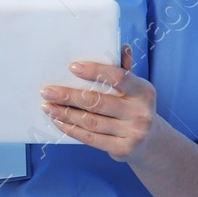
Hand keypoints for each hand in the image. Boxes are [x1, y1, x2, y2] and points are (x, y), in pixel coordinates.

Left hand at [41, 45, 160, 162]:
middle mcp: (141, 112)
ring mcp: (133, 133)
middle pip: (98, 102)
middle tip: (47, 91)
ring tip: (47, 106)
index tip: (71, 67)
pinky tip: (57, 121)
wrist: (150, 141)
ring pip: (91, 121)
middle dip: (68, 96)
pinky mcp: (123, 149)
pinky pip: (91, 138)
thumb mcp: (134, 88)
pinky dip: (71, 129)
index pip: (119, 77)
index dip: (95, 71)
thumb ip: (124, 70)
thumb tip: (122, 47)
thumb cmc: (133, 107)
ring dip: (65, 113)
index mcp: (144, 91)